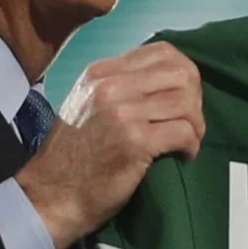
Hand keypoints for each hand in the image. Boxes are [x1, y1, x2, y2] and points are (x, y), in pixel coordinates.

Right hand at [16, 42, 204, 248]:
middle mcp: (110, 85)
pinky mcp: (135, 140)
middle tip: (190, 123)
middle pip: (181, 73)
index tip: (182, 100)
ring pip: (186, 101)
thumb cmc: (72, 158)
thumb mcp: (87, 106)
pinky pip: (183, 130)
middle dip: (195, 98)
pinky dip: (191, 144)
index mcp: (100, 73)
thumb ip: (119, 89)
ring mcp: (122, 111)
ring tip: (189, 142)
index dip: (183, 76)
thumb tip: (163, 84)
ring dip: (196, 125)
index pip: (162, 52)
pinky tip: (184, 155)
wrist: (51, 196)